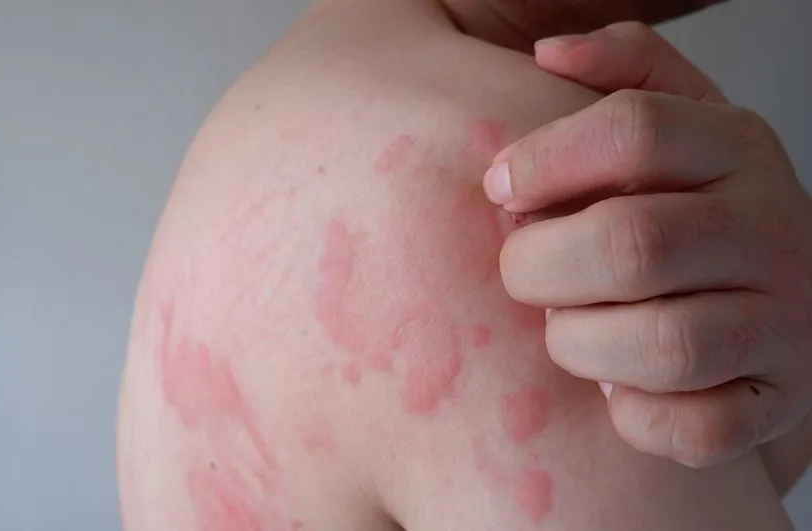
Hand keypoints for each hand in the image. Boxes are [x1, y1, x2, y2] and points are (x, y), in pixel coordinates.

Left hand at [484, 21, 811, 467]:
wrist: (787, 312)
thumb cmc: (696, 214)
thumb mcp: (680, 125)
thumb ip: (622, 73)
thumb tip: (549, 55)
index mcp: (734, 149)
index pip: (634, 131)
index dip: (544, 161)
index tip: (499, 188)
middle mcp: (769, 230)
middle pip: (630, 244)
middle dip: (541, 269)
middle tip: (522, 273)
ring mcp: (782, 322)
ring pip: (661, 344)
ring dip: (579, 345)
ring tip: (566, 330)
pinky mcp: (776, 401)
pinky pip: (694, 427)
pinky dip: (635, 418)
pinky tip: (615, 390)